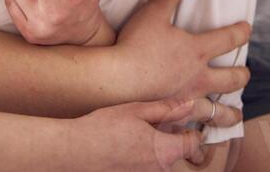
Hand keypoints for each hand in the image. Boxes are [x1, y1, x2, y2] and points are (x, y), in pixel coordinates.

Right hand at [70, 96, 211, 170]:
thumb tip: (190, 104)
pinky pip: (146, 167)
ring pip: (160, 162)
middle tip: (153, 124)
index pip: (193, 144)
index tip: (183, 121)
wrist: (76, 151)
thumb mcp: (137, 110)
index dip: (191, 130)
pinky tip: (126, 147)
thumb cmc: (104, 128)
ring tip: (135, 134)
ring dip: (155, 149)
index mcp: (164, 151)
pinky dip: (141, 158)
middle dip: (171, 139)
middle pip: (177, 154)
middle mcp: (158, 170)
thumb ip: (167, 109)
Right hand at [115, 0, 249, 129]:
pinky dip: (205, 127)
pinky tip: (206, 130)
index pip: (228, 39)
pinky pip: (197, 124)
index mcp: (197, 51)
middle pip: (231, 78)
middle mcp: (199, 77)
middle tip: (245, 72)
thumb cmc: (137, 44)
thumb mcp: (154, 12)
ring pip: (219, 109)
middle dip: (241, 74)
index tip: (247, 29)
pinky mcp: (177, 114)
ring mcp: (189, 99)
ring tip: (237, 114)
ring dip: (231, 111)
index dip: (241, 32)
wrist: (120, 80)